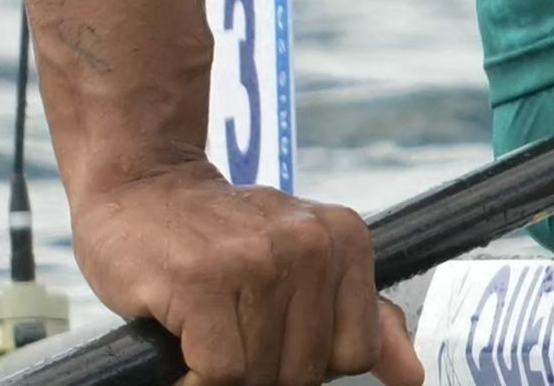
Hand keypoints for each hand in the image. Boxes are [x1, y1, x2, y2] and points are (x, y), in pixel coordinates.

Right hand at [71, 159, 426, 385]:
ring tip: (206, 334)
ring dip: (227, 374)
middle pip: (308, 370)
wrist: (142, 186)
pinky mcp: (204, 283)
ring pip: (262, 376)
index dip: (311, 364)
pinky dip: (195, 380)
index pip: (355, 352)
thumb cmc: (219, 235)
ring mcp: (259, 262)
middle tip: (232, 333)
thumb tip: (411, 376)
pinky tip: (184, 346)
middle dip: (266, 369)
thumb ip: (361, 316)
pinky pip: (221, 375)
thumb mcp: (302, 262)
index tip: (274, 339)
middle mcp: (312, 246)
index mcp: (347, 240)